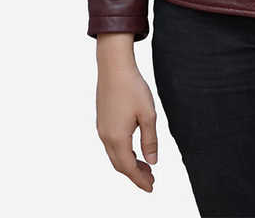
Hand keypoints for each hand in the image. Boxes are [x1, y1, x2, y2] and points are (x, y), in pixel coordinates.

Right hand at [96, 33, 157, 191]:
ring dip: (129, 164)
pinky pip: (111, 145)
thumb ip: (150, 140)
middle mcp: (106, 136)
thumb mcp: (148, 114)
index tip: (151, 187)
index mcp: (117, 137)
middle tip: (151, 180)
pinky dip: (123, 153)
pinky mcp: (102, 121)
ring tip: (146, 167)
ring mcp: (102, 129)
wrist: (114, 67)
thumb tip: (152, 161)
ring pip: (114, 155)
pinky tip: (134, 150)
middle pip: (119, 164)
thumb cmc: (133, 88)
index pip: (128, 167)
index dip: (140, 179)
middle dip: (135, 174)